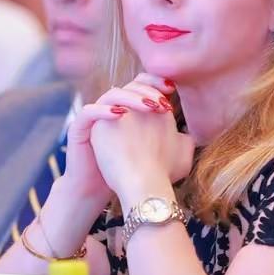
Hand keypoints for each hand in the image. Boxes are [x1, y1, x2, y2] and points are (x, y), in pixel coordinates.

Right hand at [65, 74, 179, 206]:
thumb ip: (176, 142)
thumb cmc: (131, 172)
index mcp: (130, 110)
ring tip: (149, 107)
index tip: (172, 89)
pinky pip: (88, 112)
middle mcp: (113, 109)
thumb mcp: (161, 155)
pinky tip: (120, 114)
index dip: (156, 83)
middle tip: (162, 100)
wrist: (104, 191)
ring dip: (131, 97)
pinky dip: (103, 110)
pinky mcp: (80, 129)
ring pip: (111, 94)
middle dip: (147, 88)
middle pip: (128, 85)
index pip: (143, 85)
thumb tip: (193, 135)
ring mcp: (96, 117)